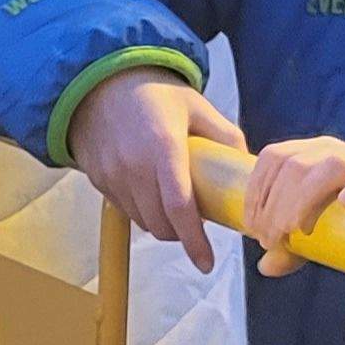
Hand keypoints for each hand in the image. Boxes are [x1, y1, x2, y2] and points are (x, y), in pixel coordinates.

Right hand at [65, 67, 242, 271]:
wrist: (100, 81)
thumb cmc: (154, 92)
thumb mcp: (196, 105)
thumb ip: (225, 135)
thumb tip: (247, 166)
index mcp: (163, 146)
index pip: (179, 207)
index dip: (194, 240)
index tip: (206, 263)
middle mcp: (133, 165)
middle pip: (161, 224)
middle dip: (181, 233)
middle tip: (196, 220)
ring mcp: (112, 175)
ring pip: (143, 222)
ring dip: (162, 224)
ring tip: (173, 203)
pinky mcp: (98, 180)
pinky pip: (125, 210)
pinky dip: (142, 211)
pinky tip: (151, 192)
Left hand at [240, 136, 344, 276]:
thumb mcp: (317, 231)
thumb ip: (292, 247)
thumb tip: (265, 266)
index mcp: (310, 153)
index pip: (274, 157)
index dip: (256, 189)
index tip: (251, 225)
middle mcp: (333, 150)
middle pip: (295, 165)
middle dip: (275, 204)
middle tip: (271, 240)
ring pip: (328, 167)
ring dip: (304, 200)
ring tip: (295, 230)